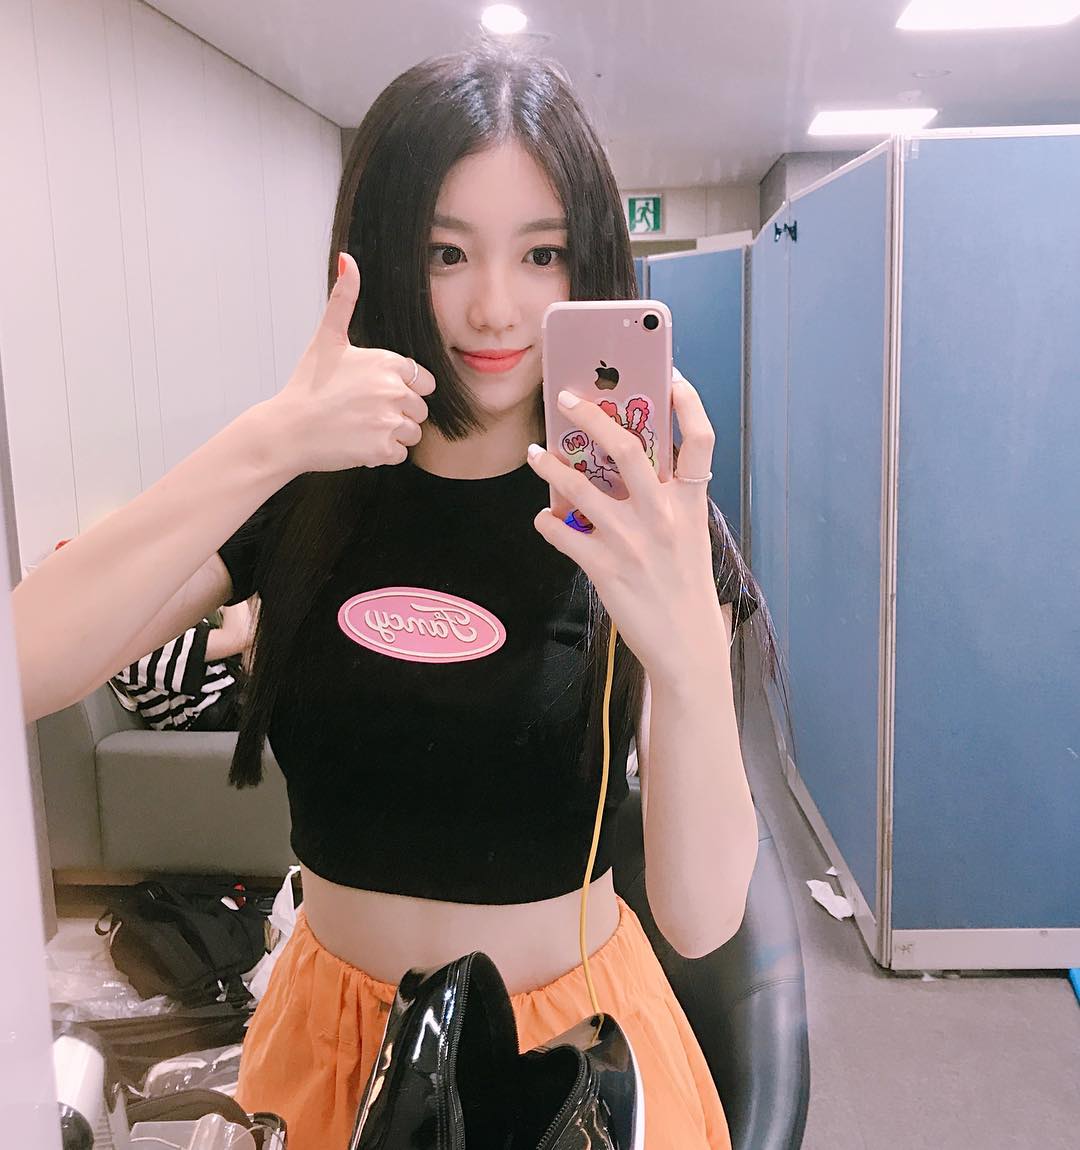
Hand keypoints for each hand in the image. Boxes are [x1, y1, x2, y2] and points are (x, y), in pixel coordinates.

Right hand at [266, 253, 435, 474]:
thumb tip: (347, 258)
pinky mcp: (383, 449)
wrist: (287, 429)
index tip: (375, 392)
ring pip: (413, 432)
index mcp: (388, 362)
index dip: (403, 389)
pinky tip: (359, 442)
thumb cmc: (307, 385)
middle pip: (420, 409)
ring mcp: (389, 421)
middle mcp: (394, 390)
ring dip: (392, 434)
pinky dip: (383, 453)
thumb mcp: (326, 338)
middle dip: (398, 413)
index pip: (424, 382)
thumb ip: (343, 299)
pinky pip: (400, 454)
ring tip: (361, 427)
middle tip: (363, 411)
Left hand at [527, 371, 723, 678]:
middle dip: (593, 416)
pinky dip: (548, 523)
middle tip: (568, 397)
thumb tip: (624, 462)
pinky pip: (564, 535)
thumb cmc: (684, 585)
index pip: (699, 439)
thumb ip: (664, 499)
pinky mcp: (605, 568)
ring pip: (581, 488)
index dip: (687, 402)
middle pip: (628, 448)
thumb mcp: (689, 535)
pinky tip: (544, 518)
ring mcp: (632, 542)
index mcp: (690, 503)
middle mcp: (663, 516)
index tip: (668, 374)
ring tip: (535, 453)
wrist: (687, 645)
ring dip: (552, 466)